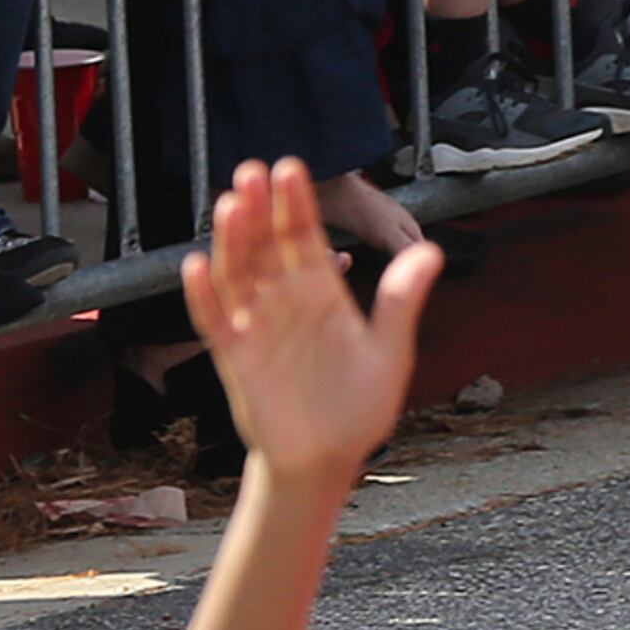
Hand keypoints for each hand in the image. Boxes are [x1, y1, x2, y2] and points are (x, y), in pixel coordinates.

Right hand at [184, 156, 441, 489]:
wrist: (328, 462)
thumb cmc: (359, 407)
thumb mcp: (389, 352)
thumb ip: (401, 302)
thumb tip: (433, 251)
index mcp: (322, 291)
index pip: (305, 236)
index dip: (296, 204)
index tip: (290, 168)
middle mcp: (286, 300)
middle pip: (267, 245)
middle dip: (259, 209)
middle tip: (252, 171)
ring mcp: (258, 326)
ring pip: (238, 274)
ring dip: (231, 240)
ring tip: (229, 204)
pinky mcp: (236, 358)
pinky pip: (215, 322)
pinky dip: (202, 295)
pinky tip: (197, 265)